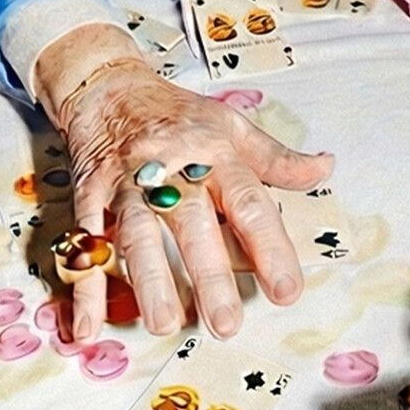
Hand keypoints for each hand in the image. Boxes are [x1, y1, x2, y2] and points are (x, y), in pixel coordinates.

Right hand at [35, 30, 333, 341]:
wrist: (107, 85)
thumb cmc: (174, 112)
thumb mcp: (229, 124)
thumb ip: (275, 157)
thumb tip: (324, 167)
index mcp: (213, 154)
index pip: (247, 203)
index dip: (269, 247)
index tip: (286, 291)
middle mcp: (170, 170)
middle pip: (191, 223)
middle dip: (208, 274)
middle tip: (225, 323)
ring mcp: (126, 182)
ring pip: (137, 232)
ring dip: (149, 279)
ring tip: (163, 323)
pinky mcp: (90, 194)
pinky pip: (85, 239)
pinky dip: (85, 283)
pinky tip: (87, 323)